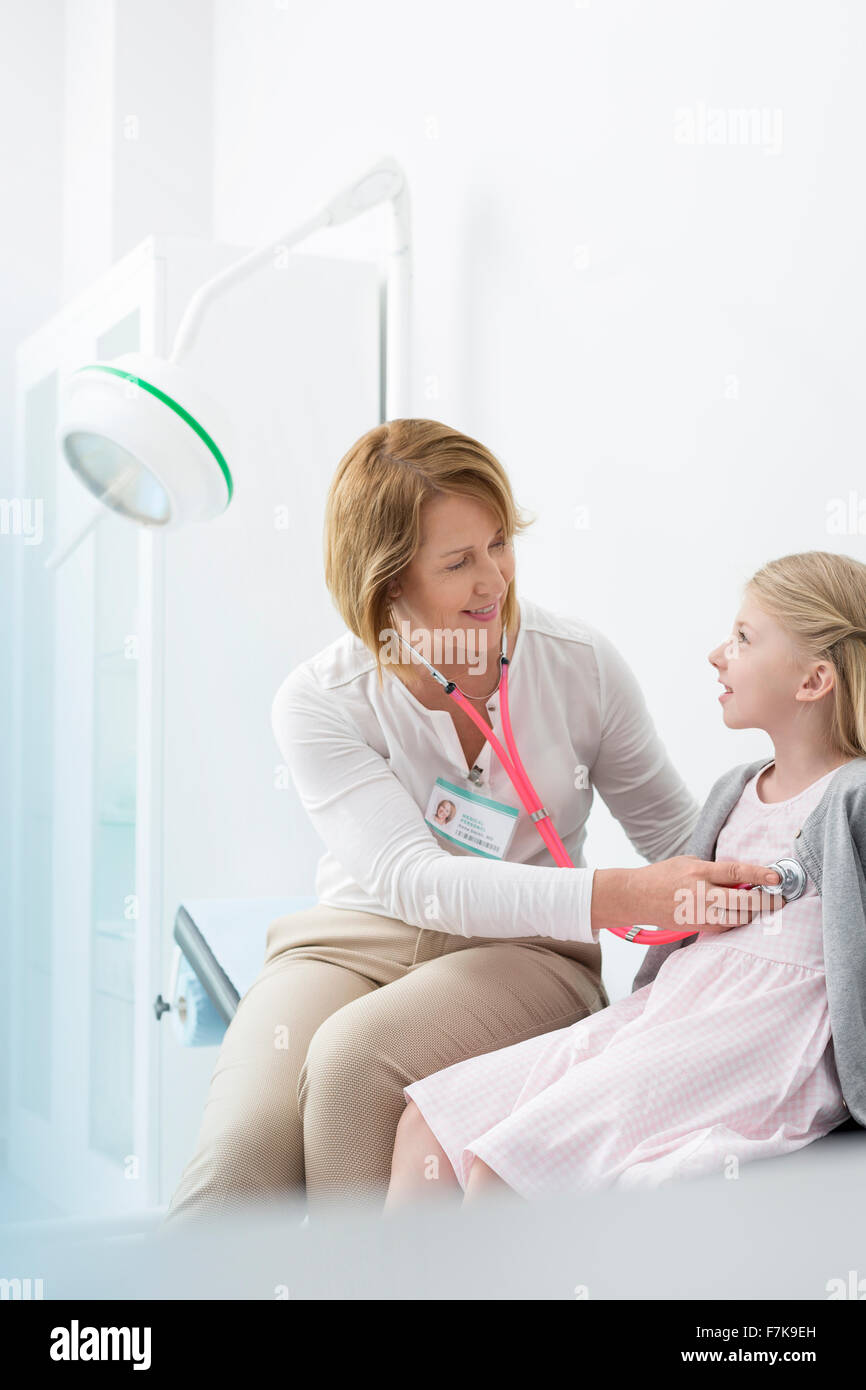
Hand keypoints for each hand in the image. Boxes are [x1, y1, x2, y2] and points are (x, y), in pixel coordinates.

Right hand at [592, 857, 782, 934]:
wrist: (636, 896)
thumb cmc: (663, 876)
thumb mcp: (687, 863)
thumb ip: (712, 869)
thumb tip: (739, 877)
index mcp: (698, 872)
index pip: (735, 872)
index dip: (758, 875)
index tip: (776, 878)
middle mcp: (700, 893)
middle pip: (742, 901)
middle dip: (765, 901)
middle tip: (779, 899)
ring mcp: (698, 913)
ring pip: (736, 918)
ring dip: (752, 913)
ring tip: (760, 908)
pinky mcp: (696, 926)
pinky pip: (724, 927)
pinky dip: (735, 921)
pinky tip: (738, 915)